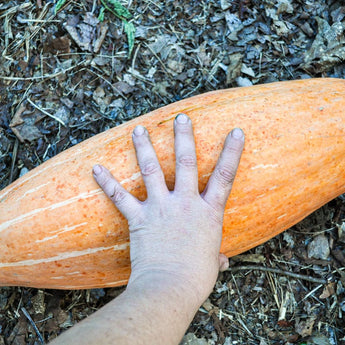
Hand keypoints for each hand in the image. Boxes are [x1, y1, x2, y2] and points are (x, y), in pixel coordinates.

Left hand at [92, 113, 243, 303]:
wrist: (170, 288)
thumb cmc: (195, 278)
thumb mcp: (211, 264)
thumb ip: (217, 256)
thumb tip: (223, 262)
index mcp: (208, 212)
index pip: (225, 175)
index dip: (232, 152)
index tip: (236, 131)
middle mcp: (186, 203)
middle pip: (186, 161)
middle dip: (184, 136)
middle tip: (180, 117)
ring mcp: (161, 207)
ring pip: (152, 169)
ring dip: (144, 147)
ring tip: (139, 129)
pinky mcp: (140, 217)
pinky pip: (120, 196)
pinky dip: (107, 182)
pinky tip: (96, 168)